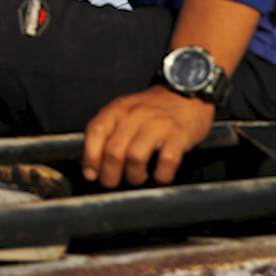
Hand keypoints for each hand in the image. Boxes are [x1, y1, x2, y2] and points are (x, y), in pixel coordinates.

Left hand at [82, 86, 214, 188]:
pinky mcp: (179, 135)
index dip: (90, 156)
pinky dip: (161, 175)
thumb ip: (108, 131)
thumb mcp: (124, 111)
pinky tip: (159, 176)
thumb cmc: (153, 107)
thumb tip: (91, 161)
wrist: (186, 93)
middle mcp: (135, 115)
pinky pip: (166, 161)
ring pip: (135, 157)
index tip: (91, 173)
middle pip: (113, 151)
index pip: (96, 131)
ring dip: (133, 176)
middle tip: (112, 182)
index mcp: (118, 109)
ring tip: (136, 177)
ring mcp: (158, 125)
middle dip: (109, 174)